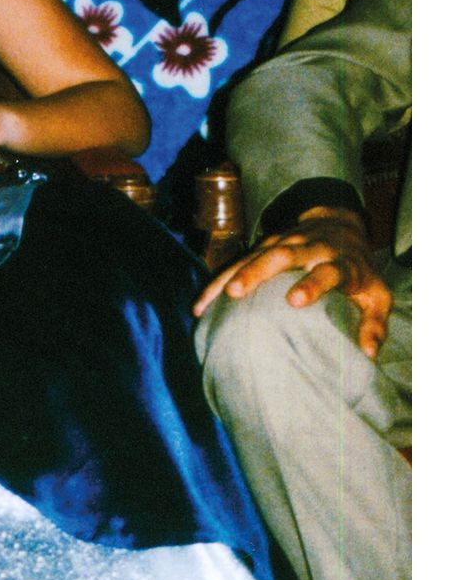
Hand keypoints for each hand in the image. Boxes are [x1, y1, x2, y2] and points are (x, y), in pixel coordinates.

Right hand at [192, 206, 391, 358]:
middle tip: (235, 292)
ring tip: (206, 301)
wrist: (339, 224)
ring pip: (253, 255)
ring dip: (229, 275)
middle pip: (280, 255)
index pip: (326, 270)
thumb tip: (368, 355)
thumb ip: (375, 324)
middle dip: (256, 272)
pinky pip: (238, 261)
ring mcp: (284, 242)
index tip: (296, 300)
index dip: (312, 283)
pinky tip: (201, 303)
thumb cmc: (358, 269)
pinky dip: (218, 279)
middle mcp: (309, 248)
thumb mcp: (378, 295)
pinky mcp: (265, 243)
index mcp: (339, 262)